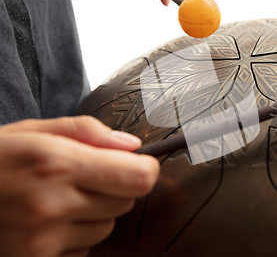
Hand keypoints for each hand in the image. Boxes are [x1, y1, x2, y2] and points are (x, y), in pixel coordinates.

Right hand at [0, 116, 159, 256]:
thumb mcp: (33, 131)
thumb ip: (87, 132)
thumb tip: (132, 145)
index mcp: (56, 164)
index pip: (138, 177)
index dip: (144, 168)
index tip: (137, 163)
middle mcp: (52, 205)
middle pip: (127, 201)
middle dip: (116, 186)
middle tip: (85, 176)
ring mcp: (42, 241)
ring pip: (106, 227)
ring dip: (94, 212)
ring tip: (58, 199)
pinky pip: (84, 249)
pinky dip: (75, 235)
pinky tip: (46, 221)